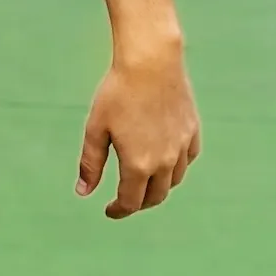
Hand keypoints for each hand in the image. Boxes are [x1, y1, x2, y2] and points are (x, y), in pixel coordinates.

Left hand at [76, 44, 200, 218]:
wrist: (151, 64)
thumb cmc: (117, 94)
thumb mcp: (96, 129)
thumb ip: (90, 164)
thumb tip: (83, 193)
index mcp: (139, 164)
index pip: (130, 201)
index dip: (118, 210)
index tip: (108, 211)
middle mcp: (166, 162)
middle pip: (155, 197)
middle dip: (138, 204)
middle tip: (124, 201)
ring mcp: (182, 148)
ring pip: (173, 181)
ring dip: (157, 188)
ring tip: (142, 184)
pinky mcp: (192, 132)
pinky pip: (187, 160)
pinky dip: (175, 168)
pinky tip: (165, 162)